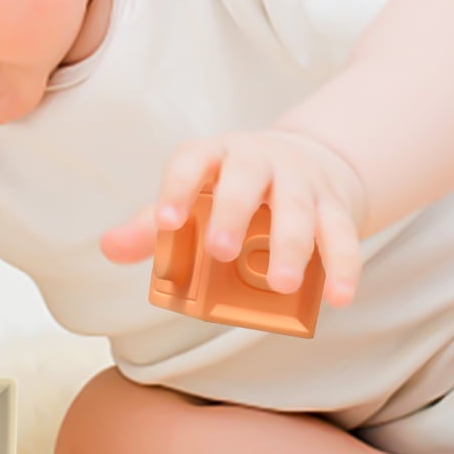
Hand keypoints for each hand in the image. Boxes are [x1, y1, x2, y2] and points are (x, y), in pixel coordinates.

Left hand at [100, 129, 366, 305]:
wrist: (305, 161)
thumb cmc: (231, 187)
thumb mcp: (192, 195)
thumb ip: (152, 224)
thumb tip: (109, 247)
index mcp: (217, 155)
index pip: (193, 161)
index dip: (178, 189)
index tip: (165, 223)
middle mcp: (260, 160)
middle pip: (247, 179)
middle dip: (234, 213)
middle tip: (221, 252)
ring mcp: (302, 181)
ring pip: (299, 208)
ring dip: (291, 245)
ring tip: (282, 285)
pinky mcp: (335, 205)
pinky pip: (343, 233)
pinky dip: (343, 265)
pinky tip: (339, 298)